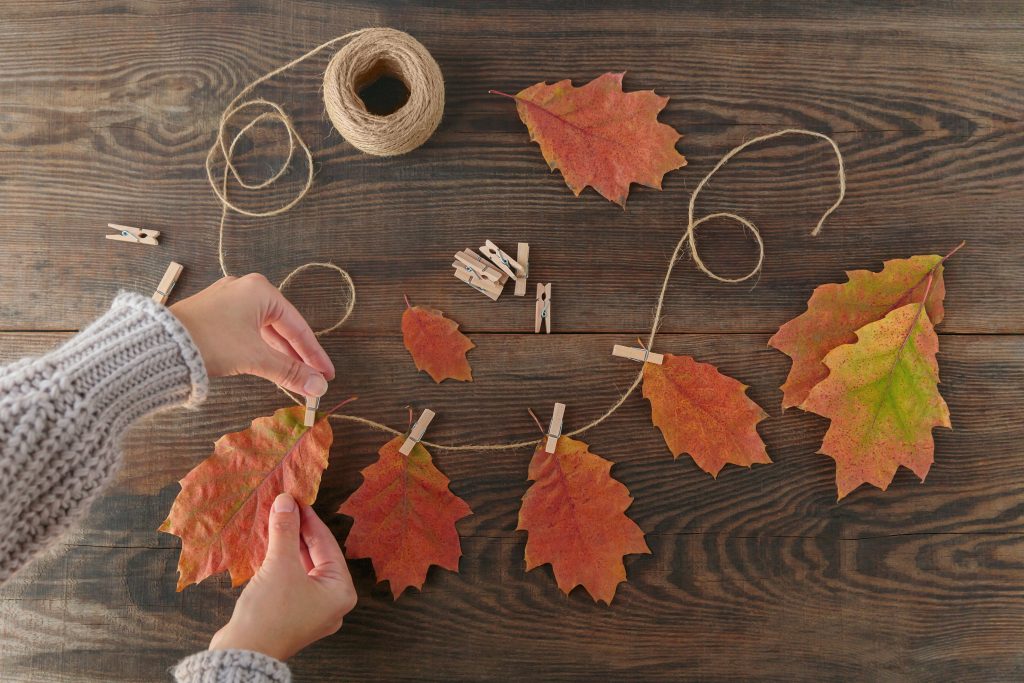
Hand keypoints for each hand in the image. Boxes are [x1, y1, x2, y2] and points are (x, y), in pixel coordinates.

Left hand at [170, 274, 334, 397]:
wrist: (158, 344)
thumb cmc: (210, 342)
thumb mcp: (256, 358)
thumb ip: (290, 373)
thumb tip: (318, 389)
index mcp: (261, 290)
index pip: (298, 326)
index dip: (314, 354)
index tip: (327, 375)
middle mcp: (245, 289)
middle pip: (282, 327)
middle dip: (298, 356)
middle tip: (313, 380)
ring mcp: (227, 300)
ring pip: (264, 330)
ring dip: (279, 355)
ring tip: (293, 377)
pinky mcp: (212, 313)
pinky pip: (246, 331)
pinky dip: (260, 349)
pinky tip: (268, 365)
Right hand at [209, 493, 356, 660]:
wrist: (243, 655)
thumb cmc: (270, 613)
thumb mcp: (280, 565)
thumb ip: (285, 531)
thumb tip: (286, 502)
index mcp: (341, 592)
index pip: (327, 544)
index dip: (310, 519)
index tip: (296, 499)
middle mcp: (332, 602)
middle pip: (317, 555)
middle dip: (300, 531)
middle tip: (285, 506)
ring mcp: (312, 610)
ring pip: (303, 567)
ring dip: (290, 545)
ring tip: (277, 520)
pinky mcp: (293, 613)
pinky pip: (292, 579)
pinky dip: (283, 562)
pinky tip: (272, 545)